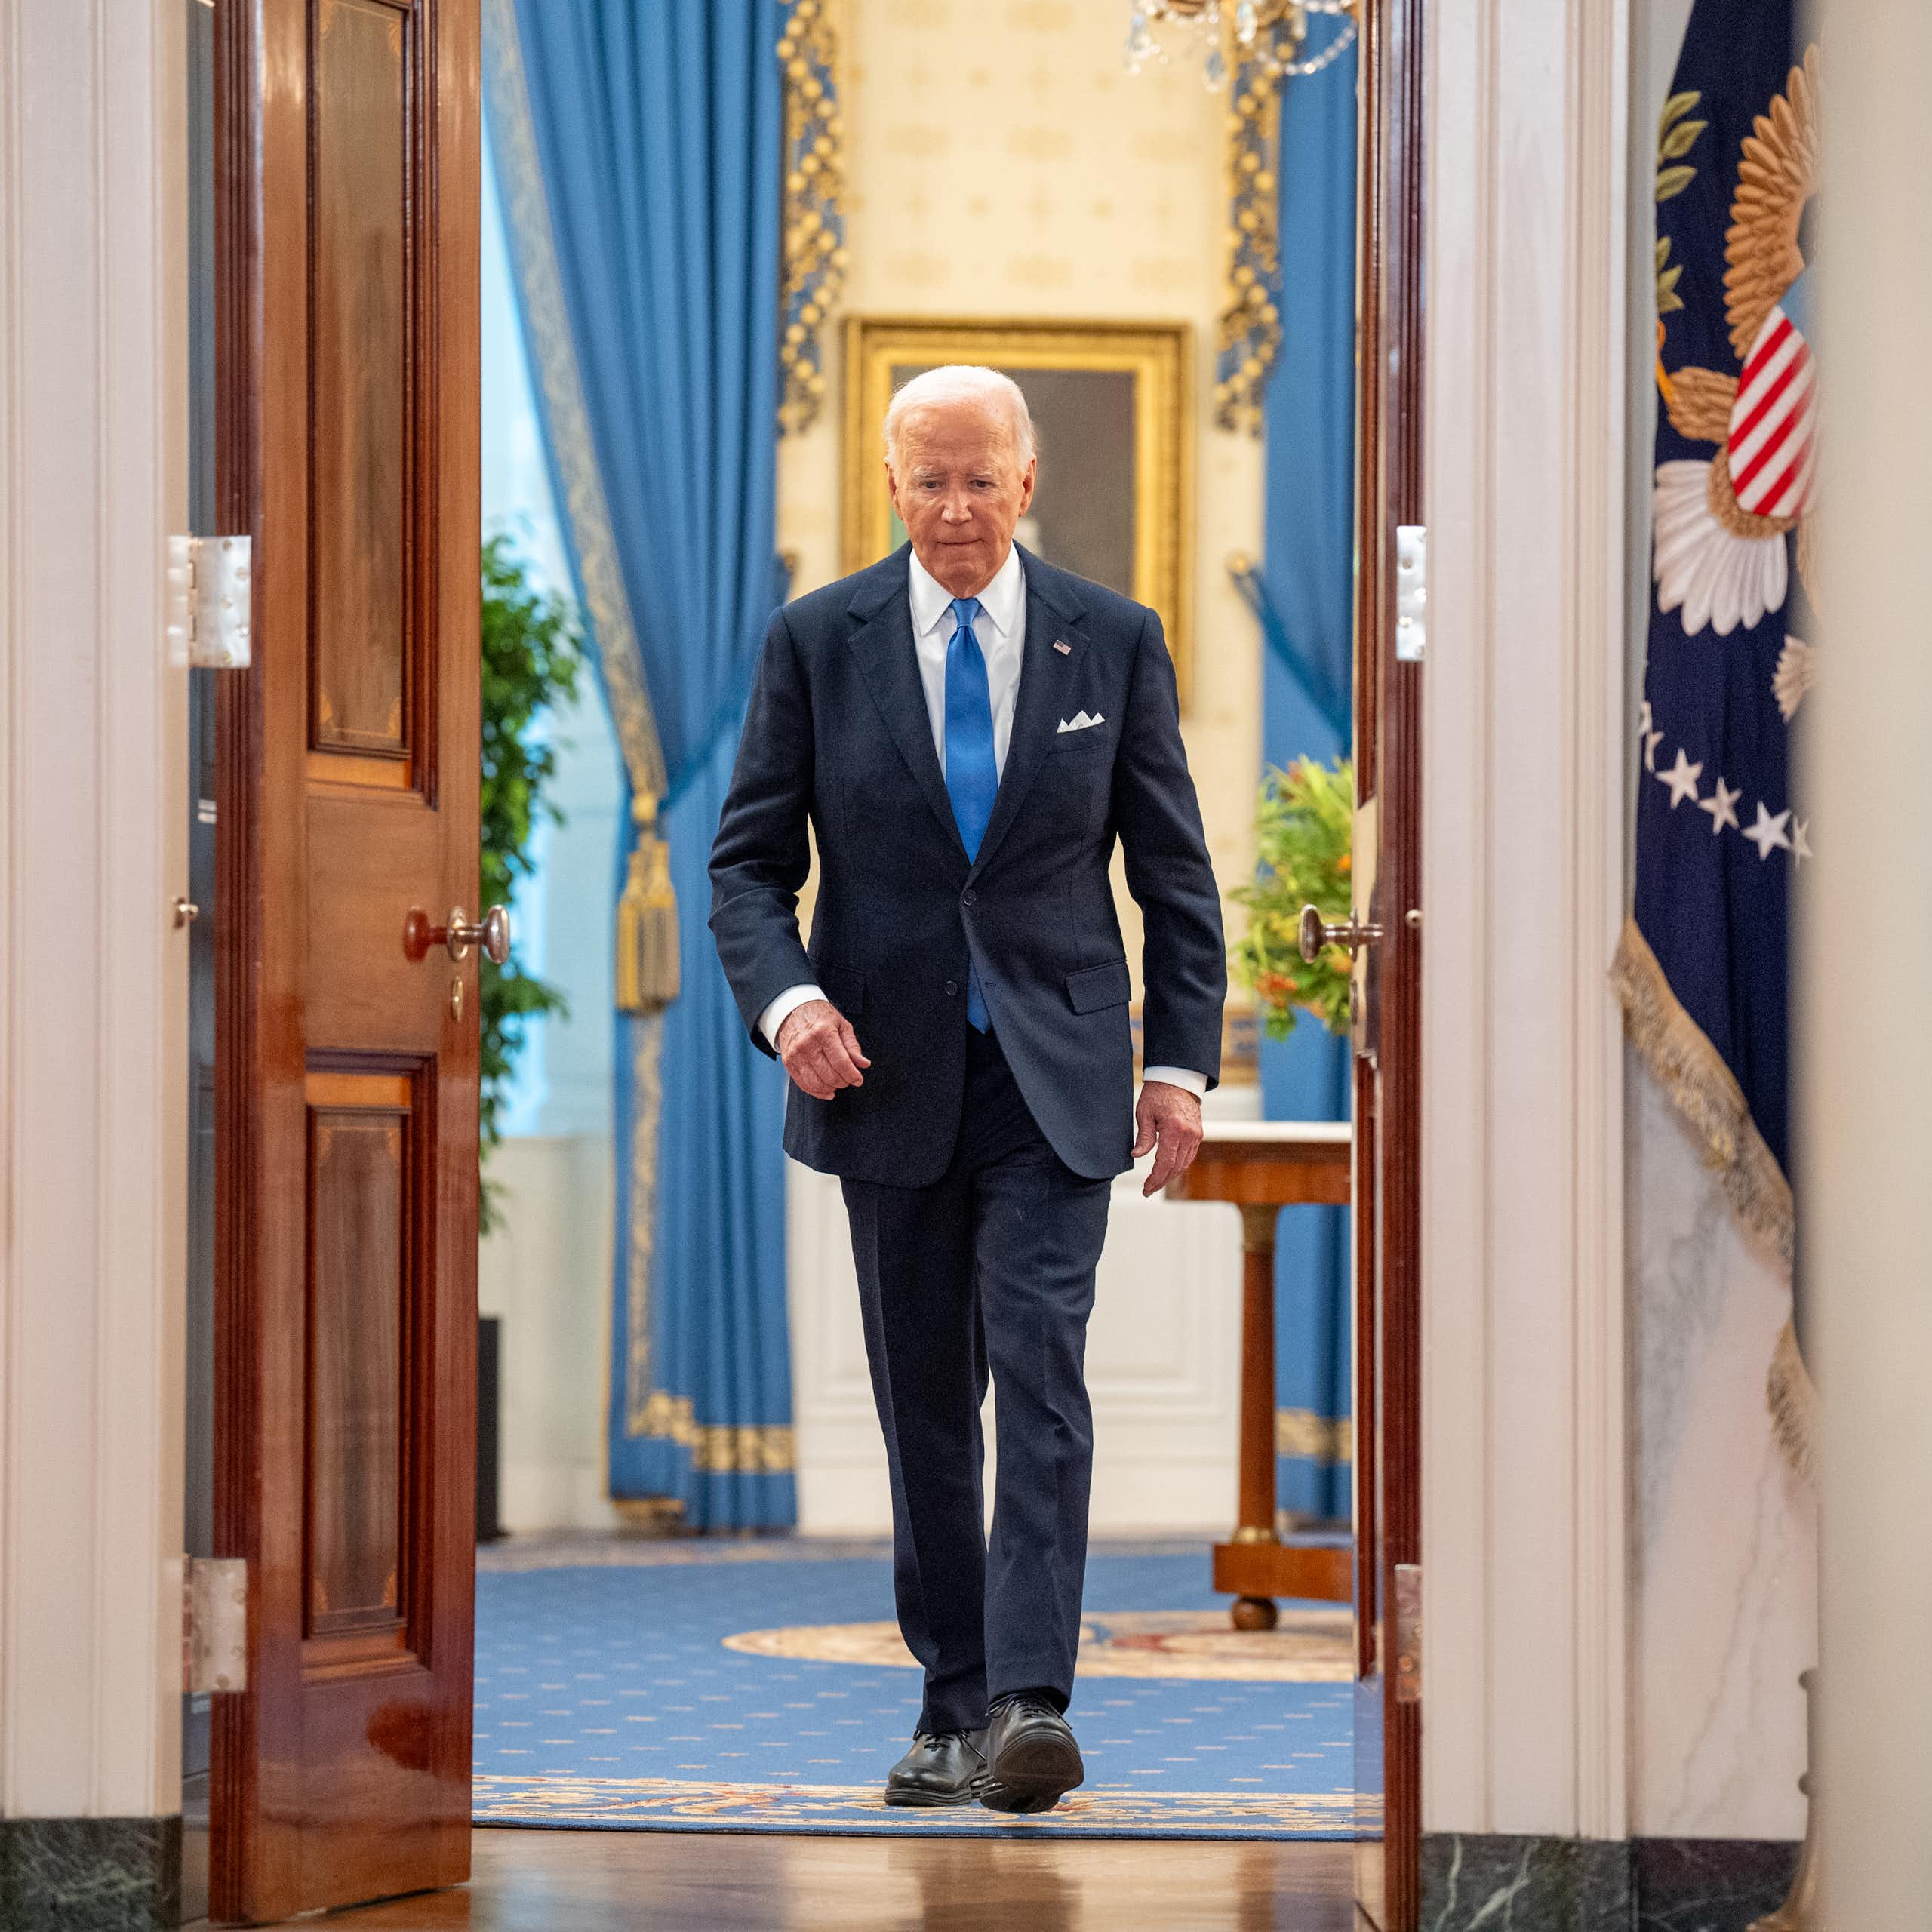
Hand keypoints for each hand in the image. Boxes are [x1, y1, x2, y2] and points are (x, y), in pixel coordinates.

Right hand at [776, 998, 870, 1099]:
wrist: (794, 1010)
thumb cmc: (820, 1017)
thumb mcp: (841, 1025)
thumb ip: (852, 1047)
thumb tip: (863, 1064)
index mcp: (823, 1032)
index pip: (841, 1062)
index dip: (852, 1075)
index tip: (858, 1080)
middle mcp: (807, 1044)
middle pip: (829, 1075)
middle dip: (843, 1082)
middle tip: (848, 1079)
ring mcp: (796, 1054)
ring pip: (816, 1083)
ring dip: (831, 1088)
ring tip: (838, 1083)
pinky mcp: (788, 1062)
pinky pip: (803, 1084)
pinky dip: (817, 1091)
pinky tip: (826, 1091)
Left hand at [1133, 1079, 1203, 1197]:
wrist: (1178, 1078)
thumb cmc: (1158, 1093)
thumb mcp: (1144, 1113)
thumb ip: (1144, 1136)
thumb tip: (1137, 1155)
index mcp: (1174, 1128)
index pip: (1166, 1162)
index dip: (1155, 1178)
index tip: (1146, 1188)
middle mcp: (1189, 1133)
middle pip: (1176, 1166)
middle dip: (1162, 1181)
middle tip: (1148, 1189)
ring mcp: (1196, 1134)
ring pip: (1185, 1163)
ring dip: (1171, 1175)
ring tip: (1156, 1183)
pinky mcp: (1198, 1133)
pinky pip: (1189, 1155)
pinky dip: (1179, 1165)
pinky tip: (1168, 1170)